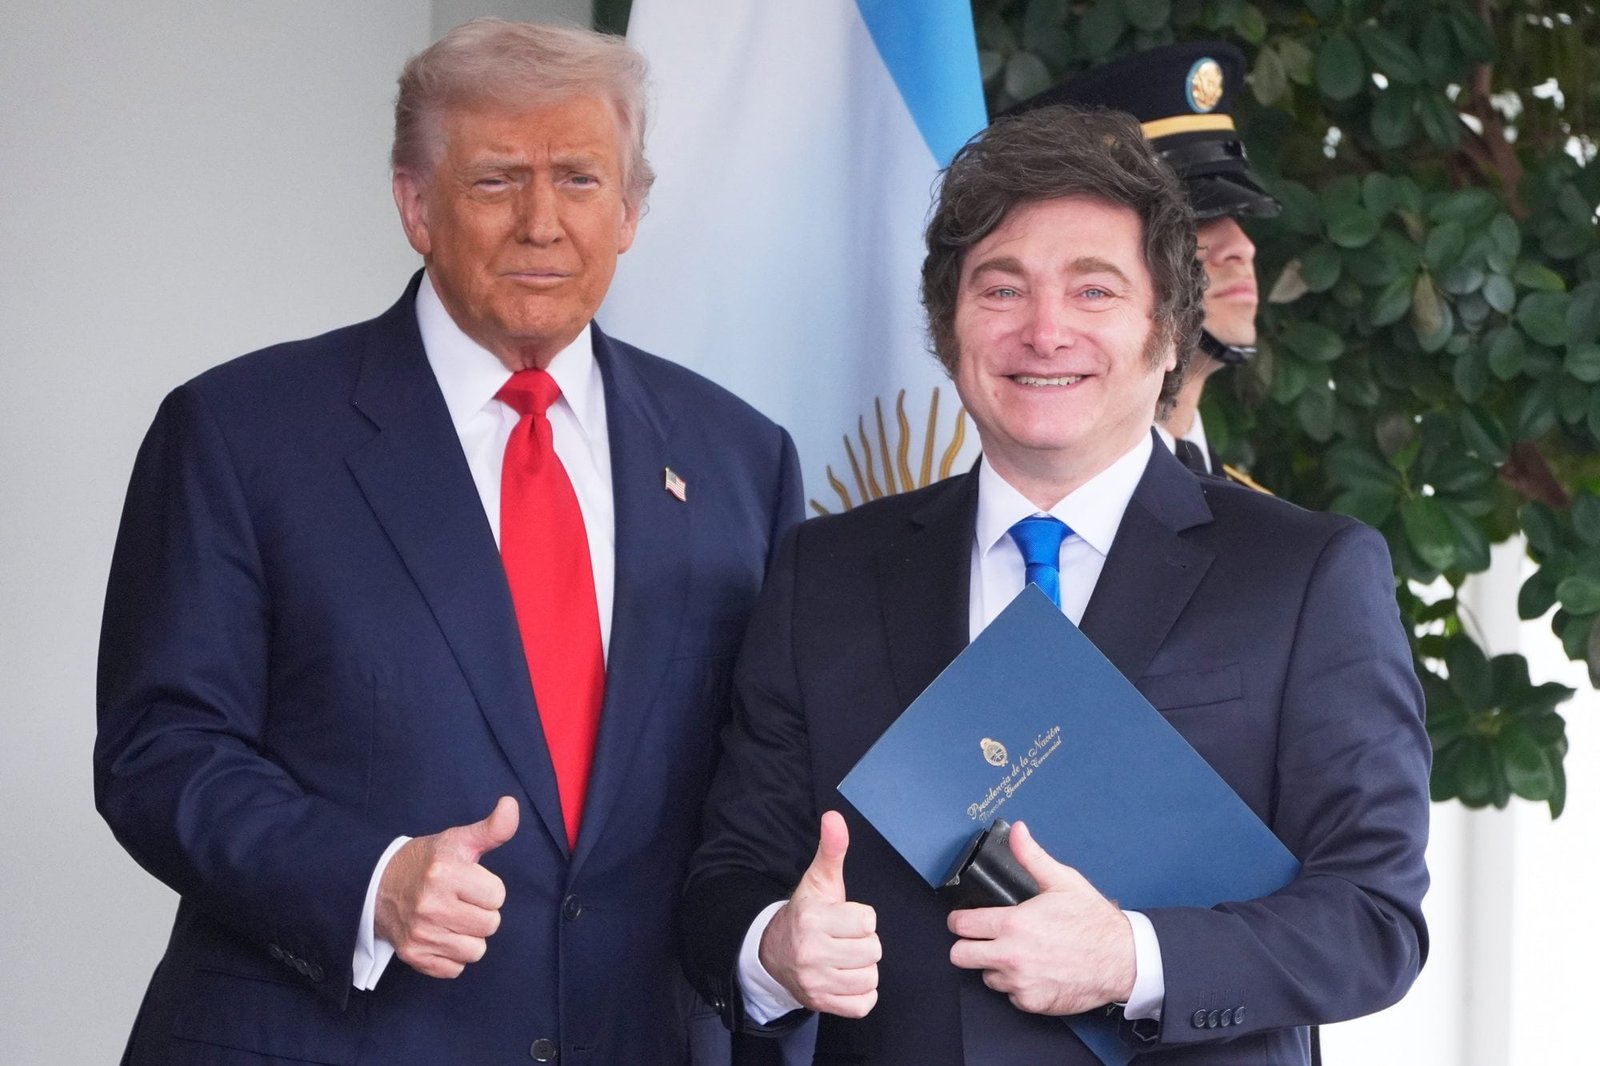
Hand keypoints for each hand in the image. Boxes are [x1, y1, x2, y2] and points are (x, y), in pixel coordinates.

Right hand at [376, 796, 518, 977]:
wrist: (377, 885)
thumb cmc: (426, 862)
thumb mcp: (457, 841)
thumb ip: (491, 829)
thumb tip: (511, 805)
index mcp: (445, 873)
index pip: (497, 896)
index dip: (488, 889)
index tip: (470, 883)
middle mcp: (431, 904)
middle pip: (490, 925)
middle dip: (481, 913)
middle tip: (461, 901)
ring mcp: (420, 933)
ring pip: (475, 950)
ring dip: (468, 937)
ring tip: (451, 918)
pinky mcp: (413, 956)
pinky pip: (455, 969)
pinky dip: (451, 956)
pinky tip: (439, 935)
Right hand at [758, 810, 880, 1016]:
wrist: (774, 951)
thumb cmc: (807, 913)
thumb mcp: (819, 880)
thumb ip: (832, 849)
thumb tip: (834, 817)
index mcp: (813, 919)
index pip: (867, 920)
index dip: (861, 917)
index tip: (844, 917)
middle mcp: (811, 953)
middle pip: (873, 950)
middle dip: (864, 942)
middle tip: (844, 938)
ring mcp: (815, 983)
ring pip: (870, 977)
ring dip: (863, 968)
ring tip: (844, 957)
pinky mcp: (821, 1004)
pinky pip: (864, 1004)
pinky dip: (860, 993)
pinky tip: (845, 977)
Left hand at [947, 820, 1134, 1014]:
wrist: (1123, 960)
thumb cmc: (1094, 922)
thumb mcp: (1062, 881)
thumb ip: (1032, 856)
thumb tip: (1017, 831)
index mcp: (1013, 924)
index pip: (961, 925)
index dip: (959, 920)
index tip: (963, 920)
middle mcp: (1011, 956)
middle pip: (960, 956)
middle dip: (967, 946)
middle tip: (981, 940)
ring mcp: (1020, 982)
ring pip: (986, 976)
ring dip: (995, 966)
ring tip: (1016, 955)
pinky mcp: (1032, 1002)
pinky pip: (1010, 995)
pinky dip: (1017, 986)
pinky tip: (1034, 971)